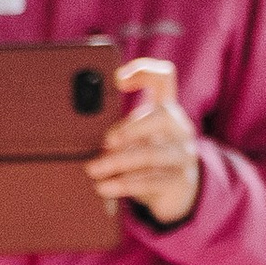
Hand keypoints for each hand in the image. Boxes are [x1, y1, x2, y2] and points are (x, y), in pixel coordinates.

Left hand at [91, 59, 201, 224]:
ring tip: (93, 169)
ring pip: (151, 154)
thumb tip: (82, 135)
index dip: (144, 71)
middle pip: (162, 115)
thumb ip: (119, 131)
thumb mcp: (137, 140)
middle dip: (130, 128)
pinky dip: (123, 184)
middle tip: (105, 141)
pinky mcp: (179, 181)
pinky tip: (103, 187)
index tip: (117, 79)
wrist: (179, 193)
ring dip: (117, 162)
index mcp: (167, 110)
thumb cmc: (149, 160)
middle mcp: (179, 128)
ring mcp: (182, 154)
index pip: (164, 78)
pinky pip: (150, 182)